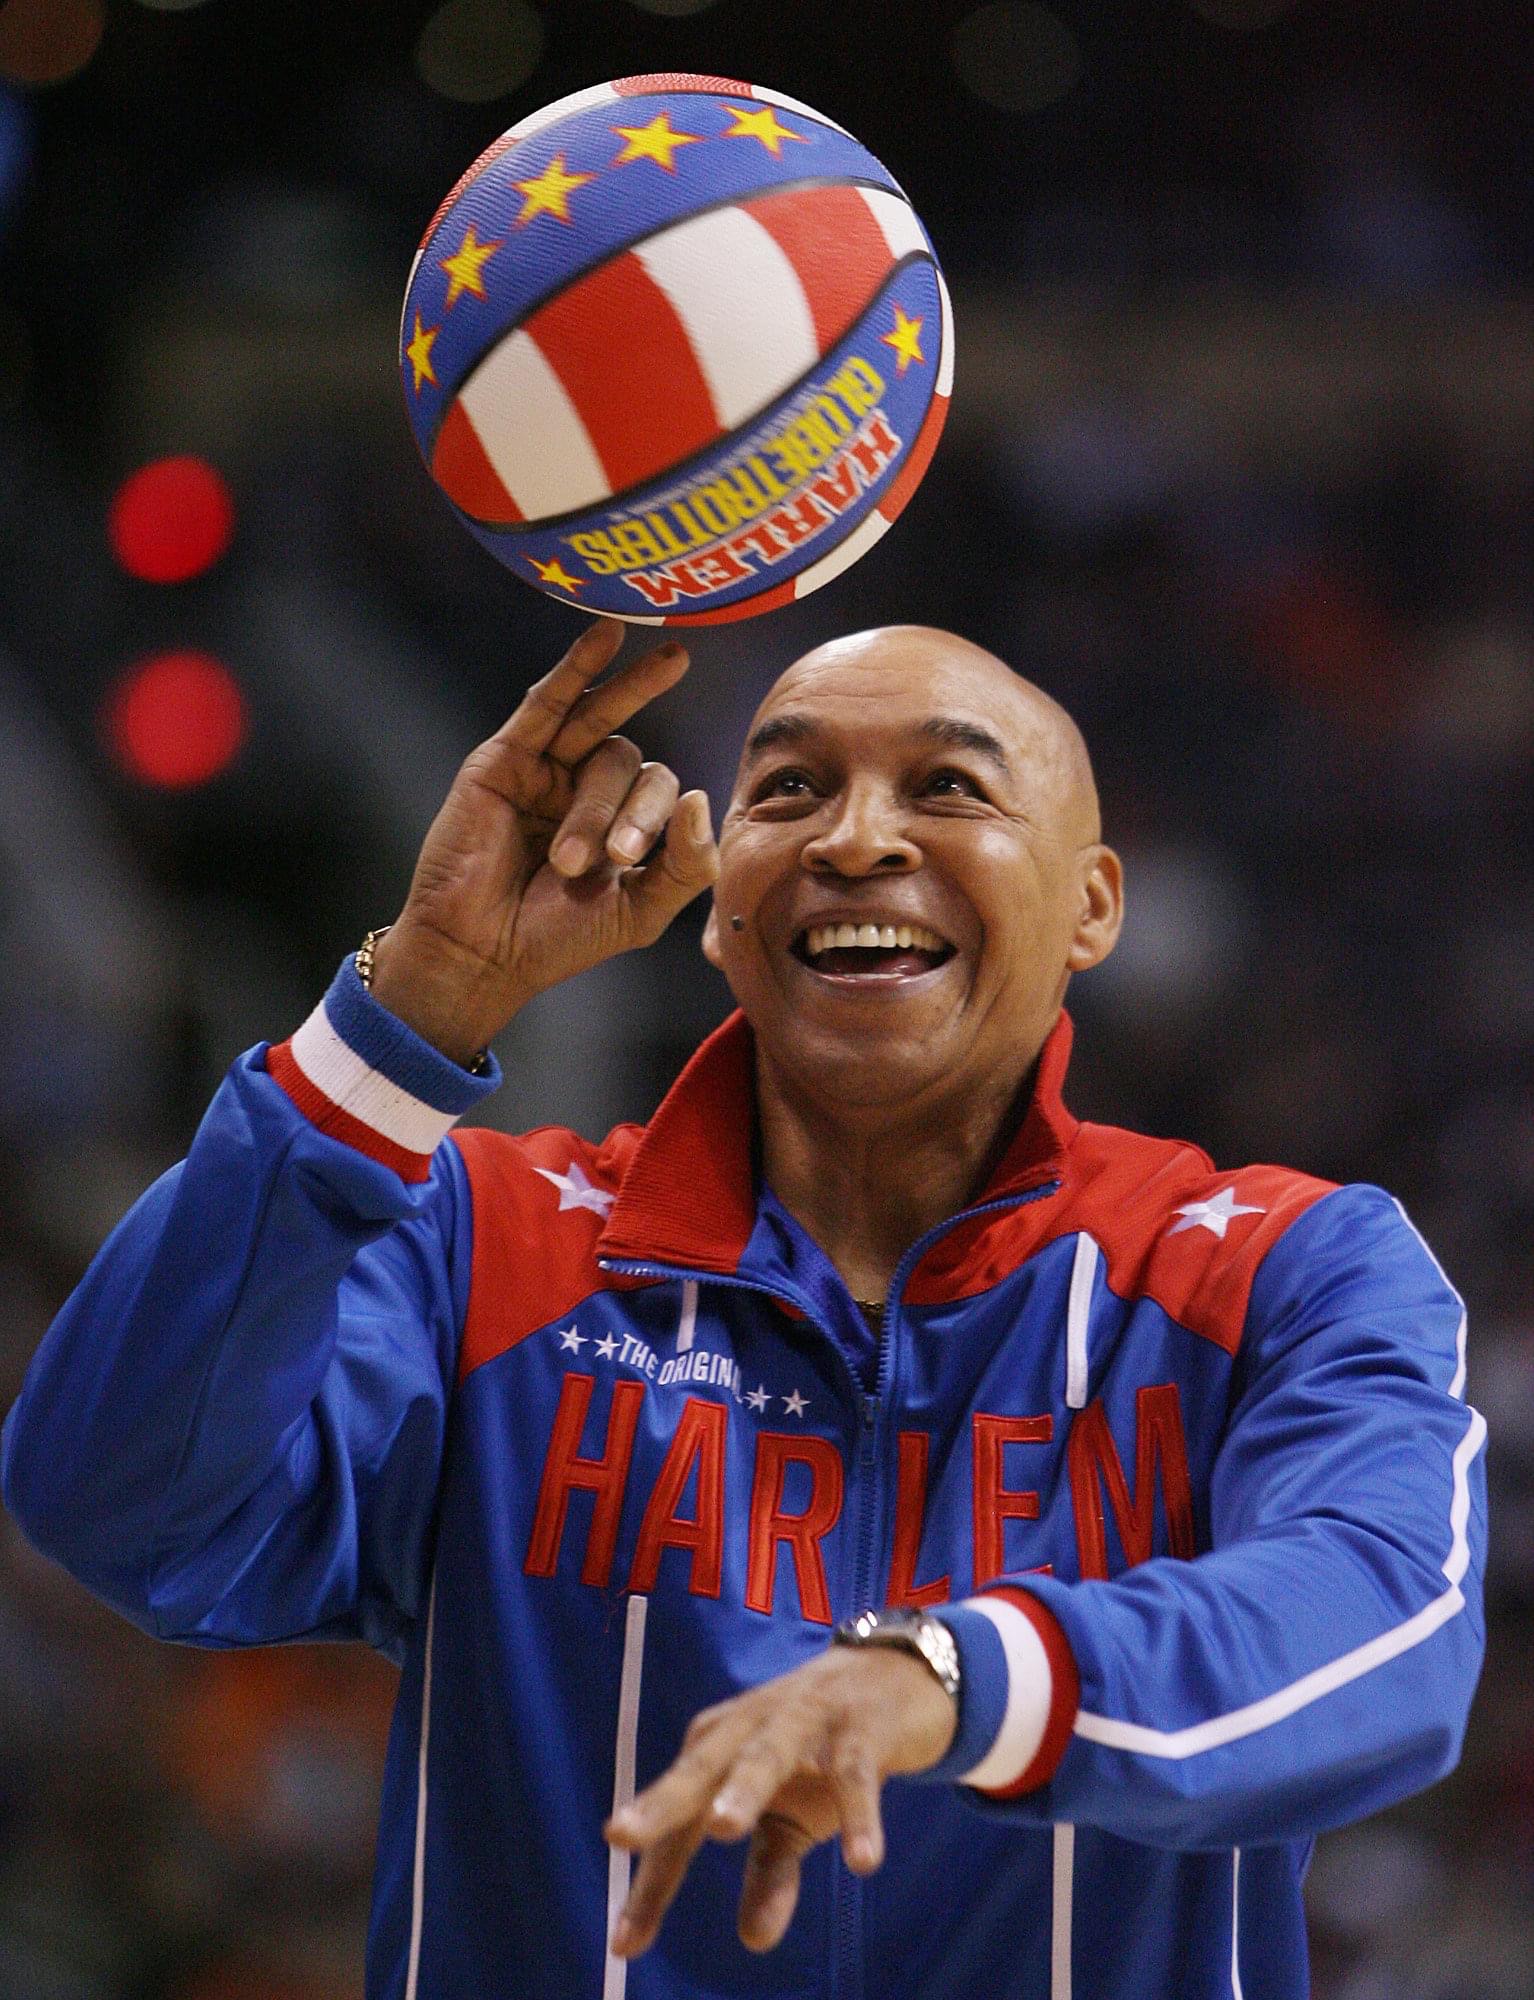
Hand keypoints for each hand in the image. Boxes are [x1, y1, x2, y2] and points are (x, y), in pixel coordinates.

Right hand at [369, 619, 716, 1063]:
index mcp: (622, 825)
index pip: (659, 793)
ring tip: (674, 662)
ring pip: (596, 726)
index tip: (621, 862)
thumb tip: (699, 797)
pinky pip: (547, 702)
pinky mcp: (506, 759)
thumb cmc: (557, 940)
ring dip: (635, 690)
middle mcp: (586, 792)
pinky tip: (609, 633)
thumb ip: (685, 865)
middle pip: (627, 761)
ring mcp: (545, 771)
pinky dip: (578, 665)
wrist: (480, 952)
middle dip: (623, 805)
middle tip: (611, 852)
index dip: (651, 821)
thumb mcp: (639, 912)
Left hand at [603, 1645, 956, 1959]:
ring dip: (743, 1786)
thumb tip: (752, 1940)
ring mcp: (803, 1719)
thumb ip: (769, 1874)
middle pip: (702, 1769)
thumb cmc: (821, 1752)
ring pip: (767, 1754)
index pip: (679, 1821)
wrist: (891, 1677)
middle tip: (620, 1836)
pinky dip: (858, 1812)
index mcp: (719, 1748)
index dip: (652, 1881)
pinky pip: (854, 1772)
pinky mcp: (859, 1727)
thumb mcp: (792, 1817)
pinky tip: (863, 1861)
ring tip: (722, 1828)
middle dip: (662, 1802)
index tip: (624, 1944)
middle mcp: (750, 1727)